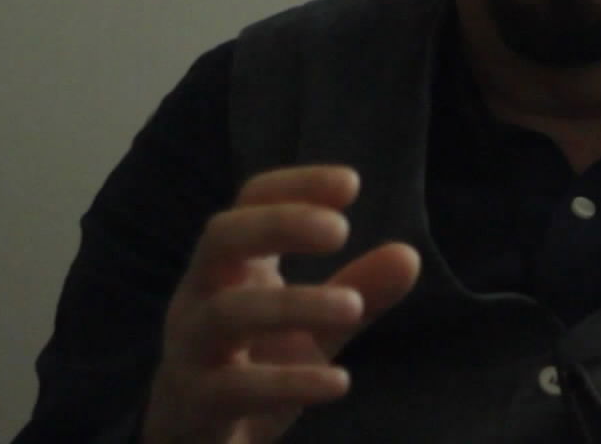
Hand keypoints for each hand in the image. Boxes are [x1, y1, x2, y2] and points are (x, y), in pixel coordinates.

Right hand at [140, 165, 420, 443]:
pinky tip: (339, 382)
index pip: (250, 202)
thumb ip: (359, 290)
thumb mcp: (314, 325)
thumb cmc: (254, 365)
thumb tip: (409, 254)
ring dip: (292, 305)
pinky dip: (288, 383)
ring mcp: (191, 348)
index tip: (351, 183)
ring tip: (353, 306)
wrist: (196, 439)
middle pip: (221, 237)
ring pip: (227, 313)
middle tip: (340, 231)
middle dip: (278, 224)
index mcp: (232, 265)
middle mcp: (202, 295)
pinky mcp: (195, 403)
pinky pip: (235, 387)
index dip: (295, 186)